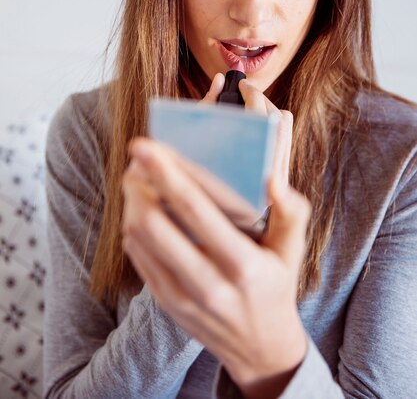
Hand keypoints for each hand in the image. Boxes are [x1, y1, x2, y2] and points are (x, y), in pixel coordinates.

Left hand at [121, 79, 310, 397]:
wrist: (260, 349)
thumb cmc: (277, 286)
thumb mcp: (293, 251)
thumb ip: (291, 212)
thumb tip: (273, 178)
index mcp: (242, 265)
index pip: (195, 209)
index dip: (167, 173)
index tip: (147, 145)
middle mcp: (207, 284)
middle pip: (153, 223)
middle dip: (139, 182)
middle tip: (139, 153)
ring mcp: (180, 297)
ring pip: (138, 237)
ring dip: (132, 199)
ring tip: (139, 175)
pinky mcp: (164, 302)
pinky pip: (137, 255)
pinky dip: (133, 223)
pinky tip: (141, 205)